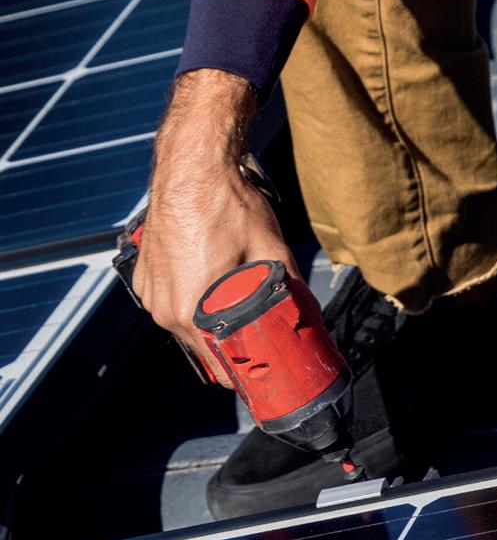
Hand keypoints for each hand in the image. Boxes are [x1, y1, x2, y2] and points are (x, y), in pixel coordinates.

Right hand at [132, 68, 300, 387]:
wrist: (191, 164)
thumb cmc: (225, 202)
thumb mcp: (270, 249)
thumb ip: (290, 288)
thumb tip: (310, 313)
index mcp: (190, 310)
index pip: (218, 367)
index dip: (243, 374)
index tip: (260, 373)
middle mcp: (163, 307)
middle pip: (201, 347)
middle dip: (228, 346)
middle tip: (255, 336)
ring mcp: (150, 290)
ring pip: (183, 323)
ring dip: (206, 320)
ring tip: (232, 303)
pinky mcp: (143, 272)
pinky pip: (167, 298)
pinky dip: (187, 296)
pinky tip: (208, 278)